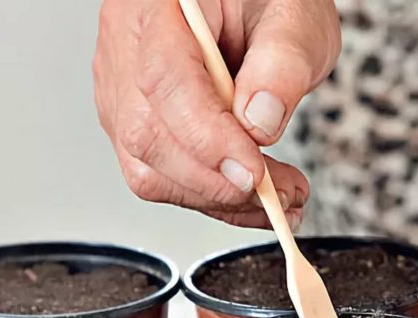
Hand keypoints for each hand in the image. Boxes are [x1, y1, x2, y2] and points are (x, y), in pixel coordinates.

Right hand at [93, 0, 339, 228]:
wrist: (251, 5)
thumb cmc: (266, 0)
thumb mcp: (294, 17)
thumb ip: (281, 64)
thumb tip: (259, 124)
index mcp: (157, 4)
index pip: (165, 80)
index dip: (207, 137)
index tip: (254, 173)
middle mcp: (127, 47)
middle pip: (147, 135)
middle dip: (217, 181)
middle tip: (279, 193)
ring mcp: (122, 89)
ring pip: (149, 169)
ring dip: (216, 197)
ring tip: (276, 196)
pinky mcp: (136, 121)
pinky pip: (161, 175)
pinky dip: (208, 195)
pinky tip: (248, 196)